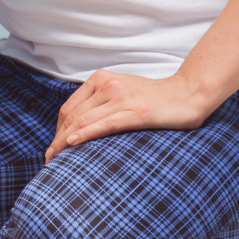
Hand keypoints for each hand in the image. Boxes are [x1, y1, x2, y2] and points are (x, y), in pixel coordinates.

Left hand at [44, 69, 217, 161]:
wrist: (189, 93)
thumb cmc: (155, 97)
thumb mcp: (121, 92)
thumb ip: (101, 103)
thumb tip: (79, 126)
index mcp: (100, 79)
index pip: (69, 107)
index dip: (57, 129)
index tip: (54, 147)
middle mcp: (107, 84)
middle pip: (72, 115)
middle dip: (57, 139)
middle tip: (49, 158)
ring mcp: (121, 97)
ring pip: (83, 120)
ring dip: (65, 142)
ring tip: (57, 159)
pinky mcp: (136, 111)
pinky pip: (104, 124)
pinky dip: (85, 134)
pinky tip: (72, 144)